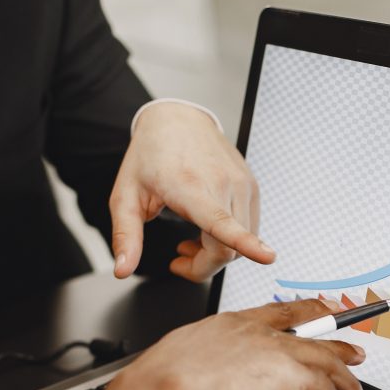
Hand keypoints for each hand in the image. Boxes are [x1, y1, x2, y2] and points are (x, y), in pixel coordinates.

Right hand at [92, 300, 366, 389]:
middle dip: (336, 344)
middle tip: (354, 352)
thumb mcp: (180, 362)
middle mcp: (257, 331)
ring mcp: (275, 349)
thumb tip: (203, 383)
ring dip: (346, 382)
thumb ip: (202, 366)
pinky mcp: (289, 374)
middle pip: (310, 330)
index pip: (278, 312)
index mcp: (231, 323)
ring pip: (327, 359)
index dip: (304, 312)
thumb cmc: (159, 382)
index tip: (319, 311)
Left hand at [109, 102, 274, 281]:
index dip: (246, 245)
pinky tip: (208, 229)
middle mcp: (223, 184)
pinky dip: (230, 240)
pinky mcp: (252, 188)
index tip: (267, 258)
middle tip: (179, 258)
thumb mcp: (126, 197)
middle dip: (204, 266)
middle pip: (228, 250)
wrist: (177, 119)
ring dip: (217, 253)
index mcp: (190, 187)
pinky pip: (248, 229)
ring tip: (191, 241)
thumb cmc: (151, 156)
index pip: (222, 224)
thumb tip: (122, 270)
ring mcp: (242, 185)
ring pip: (241, 244)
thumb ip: (126, 237)